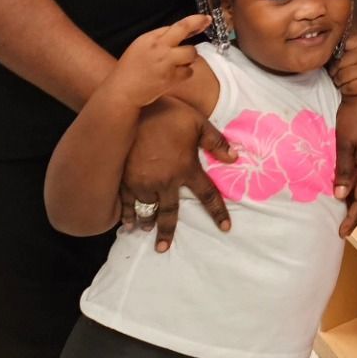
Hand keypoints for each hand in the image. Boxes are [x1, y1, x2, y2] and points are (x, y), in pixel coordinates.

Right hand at [105, 14, 208, 108]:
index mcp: (150, 38)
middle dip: (198, 29)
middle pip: (186, 32)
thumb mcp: (140, 46)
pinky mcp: (170, 78)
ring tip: (178, 62)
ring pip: (191, 53)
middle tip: (202, 29)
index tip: (206, 18)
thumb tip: (184, 31)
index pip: (178, 25)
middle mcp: (159, 48)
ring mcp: (166, 63)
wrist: (121, 92)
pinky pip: (188, 72)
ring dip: (189, 57)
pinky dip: (184, 73)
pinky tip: (175, 75)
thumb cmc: (130, 69)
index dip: (195, 20)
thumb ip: (160, 37)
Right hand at [121, 97, 236, 251]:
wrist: (131, 108)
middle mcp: (164, 181)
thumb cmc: (169, 113)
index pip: (207, 195)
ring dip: (146, 222)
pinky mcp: (122, 180)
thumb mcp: (198, 122)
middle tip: (164, 248)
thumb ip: (216, 141)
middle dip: (167, 232)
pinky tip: (126, 224)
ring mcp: (141, 183)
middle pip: (169, 212)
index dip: (218, 212)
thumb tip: (234, 158)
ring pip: (145, 210)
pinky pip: (125, 204)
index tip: (226, 228)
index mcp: (186, 168)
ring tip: (146, 230)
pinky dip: (126, 215)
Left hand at [331, 22, 356, 99]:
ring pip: (342, 76)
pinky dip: (345, 89)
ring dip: (339, 81)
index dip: (342, 52)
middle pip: (340, 62)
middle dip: (336, 69)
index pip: (345, 45)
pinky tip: (347, 88)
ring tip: (340, 82)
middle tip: (336, 74)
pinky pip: (348, 87)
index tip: (342, 58)